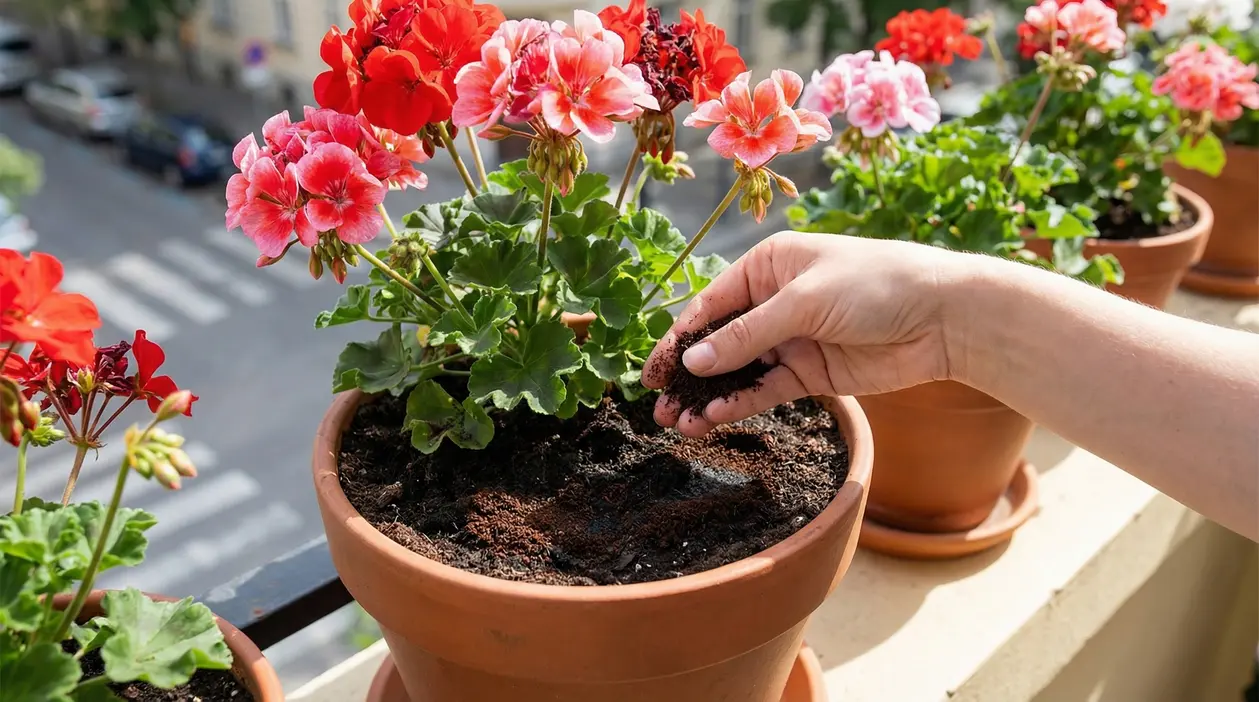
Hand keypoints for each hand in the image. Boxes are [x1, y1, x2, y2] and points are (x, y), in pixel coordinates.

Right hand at [643, 232, 966, 436]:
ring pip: (738, 372)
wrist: (945, 318)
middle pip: (718, 342)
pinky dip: (740, 404)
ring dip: (709, 397)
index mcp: (767, 266)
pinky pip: (766, 390)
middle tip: (658, 407)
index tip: (652, 372)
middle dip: (687, 375)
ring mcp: (792, 339)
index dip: (677, 340)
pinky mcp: (811, 372)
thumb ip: (747, 335)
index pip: (709, 306)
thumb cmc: (877, 285)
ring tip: (679, 424)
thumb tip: (694, 362)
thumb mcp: (804, 302)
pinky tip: (715, 420)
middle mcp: (774, 301)